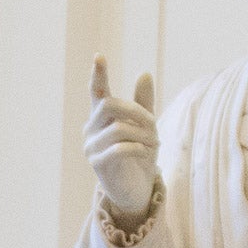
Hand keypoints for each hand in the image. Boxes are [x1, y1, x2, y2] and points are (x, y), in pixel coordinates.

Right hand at [84, 56, 158, 225]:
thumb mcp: (146, 127)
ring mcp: (91, 147)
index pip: (97, 92)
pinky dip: (138, 148)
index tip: (99, 56)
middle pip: (109, 105)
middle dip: (136, 111)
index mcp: (101, 117)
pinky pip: (120, 148)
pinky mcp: (98, 164)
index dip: (98, 74)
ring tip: (155, 143)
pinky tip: (146, 153)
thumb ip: (144, 102)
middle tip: (154, 123)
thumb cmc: (139, 156)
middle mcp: (91, 129)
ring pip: (118, 128)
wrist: (135, 190)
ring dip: (143, 133)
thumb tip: (144, 73)